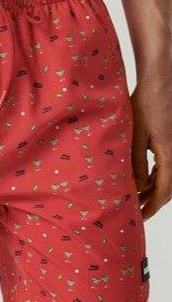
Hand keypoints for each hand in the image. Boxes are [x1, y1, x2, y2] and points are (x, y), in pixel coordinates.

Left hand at [131, 77, 171, 220]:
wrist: (159, 84)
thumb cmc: (145, 106)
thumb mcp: (135, 137)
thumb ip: (134, 163)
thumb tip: (134, 187)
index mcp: (169, 156)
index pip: (163, 192)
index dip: (151, 207)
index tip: (140, 218)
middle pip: (168, 188)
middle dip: (152, 202)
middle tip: (136, 212)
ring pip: (167, 177)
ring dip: (153, 189)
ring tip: (136, 198)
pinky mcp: (171, 142)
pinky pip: (166, 166)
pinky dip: (156, 176)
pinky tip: (143, 180)